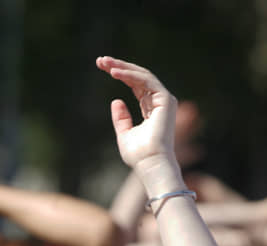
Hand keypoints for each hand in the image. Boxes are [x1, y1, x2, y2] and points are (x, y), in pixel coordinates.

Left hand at [96, 56, 176, 170]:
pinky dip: (130, 75)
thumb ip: (121, 118)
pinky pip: (147, 81)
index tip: (102, 67)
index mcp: (151, 109)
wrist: (150, 163)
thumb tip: (116, 101)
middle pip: (138, 77)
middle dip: (119, 67)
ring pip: (142, 75)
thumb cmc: (138, 155)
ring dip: (123, 67)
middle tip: (101, 60)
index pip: (135, 85)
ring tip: (104, 63)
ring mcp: (164, 100)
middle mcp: (159, 102)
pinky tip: (115, 73)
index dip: (120, 74)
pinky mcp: (166, 100)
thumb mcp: (124, 134)